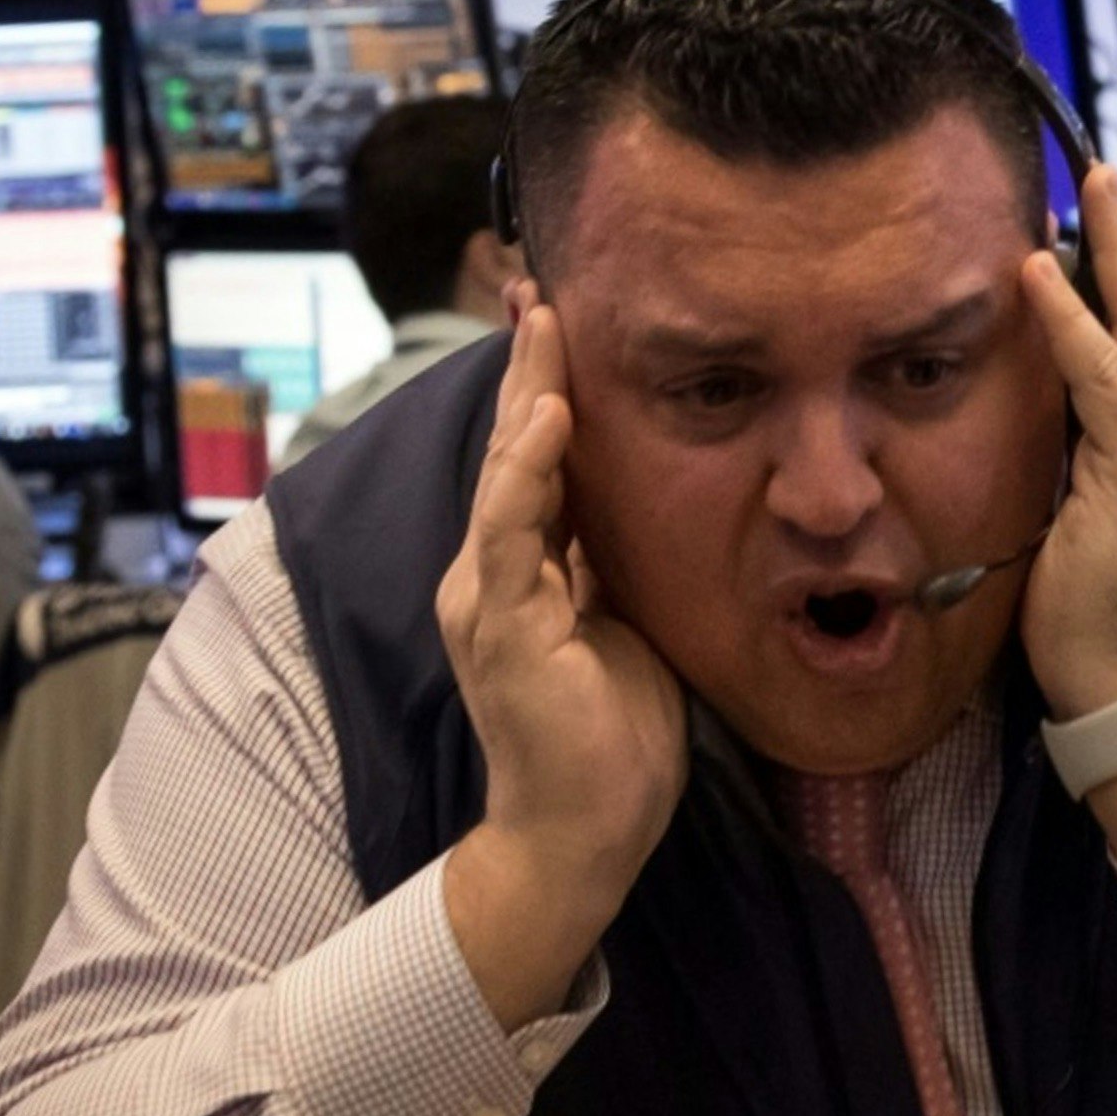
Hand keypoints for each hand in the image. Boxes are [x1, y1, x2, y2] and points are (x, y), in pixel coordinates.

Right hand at [433, 290, 686, 1026]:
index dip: (545, 387)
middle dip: (527, 367)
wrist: (582, 831)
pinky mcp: (502, 629)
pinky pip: (514, 537)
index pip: (534, 459)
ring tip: (545, 324)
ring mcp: (490, 599)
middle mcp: (491, 572)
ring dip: (527, 396)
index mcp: (520, 570)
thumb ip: (605, 564)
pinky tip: (549, 422)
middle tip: (538, 284)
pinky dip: (528, 475)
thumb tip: (626, 507)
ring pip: (508, 476)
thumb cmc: (608, 737)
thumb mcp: (620, 625)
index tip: (557, 313)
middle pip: (512, 448)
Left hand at [1016, 162, 1116, 748]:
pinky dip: (1069, 320)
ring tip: (1076, 196)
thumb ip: (1106, 436)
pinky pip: (1103, 376)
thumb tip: (1065, 367)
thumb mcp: (1116, 503)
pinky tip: (1038, 272)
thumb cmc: (1108, 607)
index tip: (1103, 223)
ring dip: (1106, 259)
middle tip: (1098, 172)